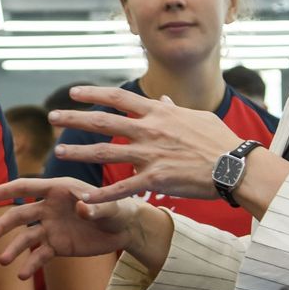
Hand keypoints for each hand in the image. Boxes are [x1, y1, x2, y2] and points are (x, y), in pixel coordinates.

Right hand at [0, 177, 155, 278]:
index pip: (26, 187)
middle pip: (19, 215)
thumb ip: (96, 206)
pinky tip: (22, 274)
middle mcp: (48, 207)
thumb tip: (81, 208)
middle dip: (2, 226)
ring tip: (3, 262)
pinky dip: (30, 264)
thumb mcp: (110, 206)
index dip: (5, 191)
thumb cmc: (117, 208)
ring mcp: (51, 227)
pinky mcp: (57, 245)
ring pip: (26, 238)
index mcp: (57, 189)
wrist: (124, 229)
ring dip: (13, 249)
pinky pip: (40, 255)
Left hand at [49, 86, 241, 203]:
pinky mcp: (156, 178)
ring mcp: (150, 154)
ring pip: (106, 152)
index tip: (73, 92)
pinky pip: (122, 187)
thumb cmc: (220, 141)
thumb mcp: (196, 117)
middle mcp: (150, 130)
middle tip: (53, 117)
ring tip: (60, 151)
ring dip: (80, 152)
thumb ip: (174, 109)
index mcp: (158, 113)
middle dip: (74, 119)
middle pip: (103, 122)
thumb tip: (163, 99)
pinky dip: (101, 194)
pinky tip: (84, 197)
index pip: (118, 98)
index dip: (93, 94)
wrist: (235, 166)